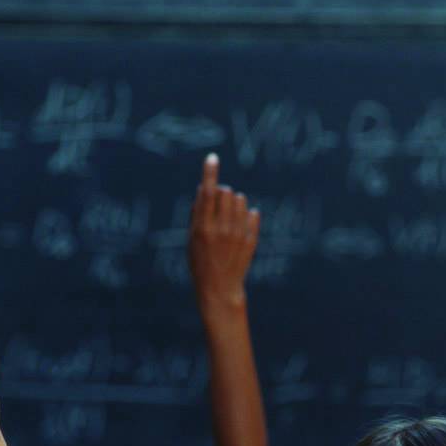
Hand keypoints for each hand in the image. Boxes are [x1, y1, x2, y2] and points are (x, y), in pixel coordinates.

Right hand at [189, 153, 259, 314]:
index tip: (212, 157)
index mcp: (203, 228)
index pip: (207, 193)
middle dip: (222, 193)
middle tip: (217, 204)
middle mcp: (222, 229)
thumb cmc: (200, 261)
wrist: (219, 288)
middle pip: (226, 192)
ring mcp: (238, 234)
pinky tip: (240, 226)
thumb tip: (204, 188)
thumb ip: (197, 213)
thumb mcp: (191, 238)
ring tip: (228, 216)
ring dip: (235, 202)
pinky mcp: (251, 240)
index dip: (209, 173)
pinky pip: (253, 213)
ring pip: (242, 200)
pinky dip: (247, 214)